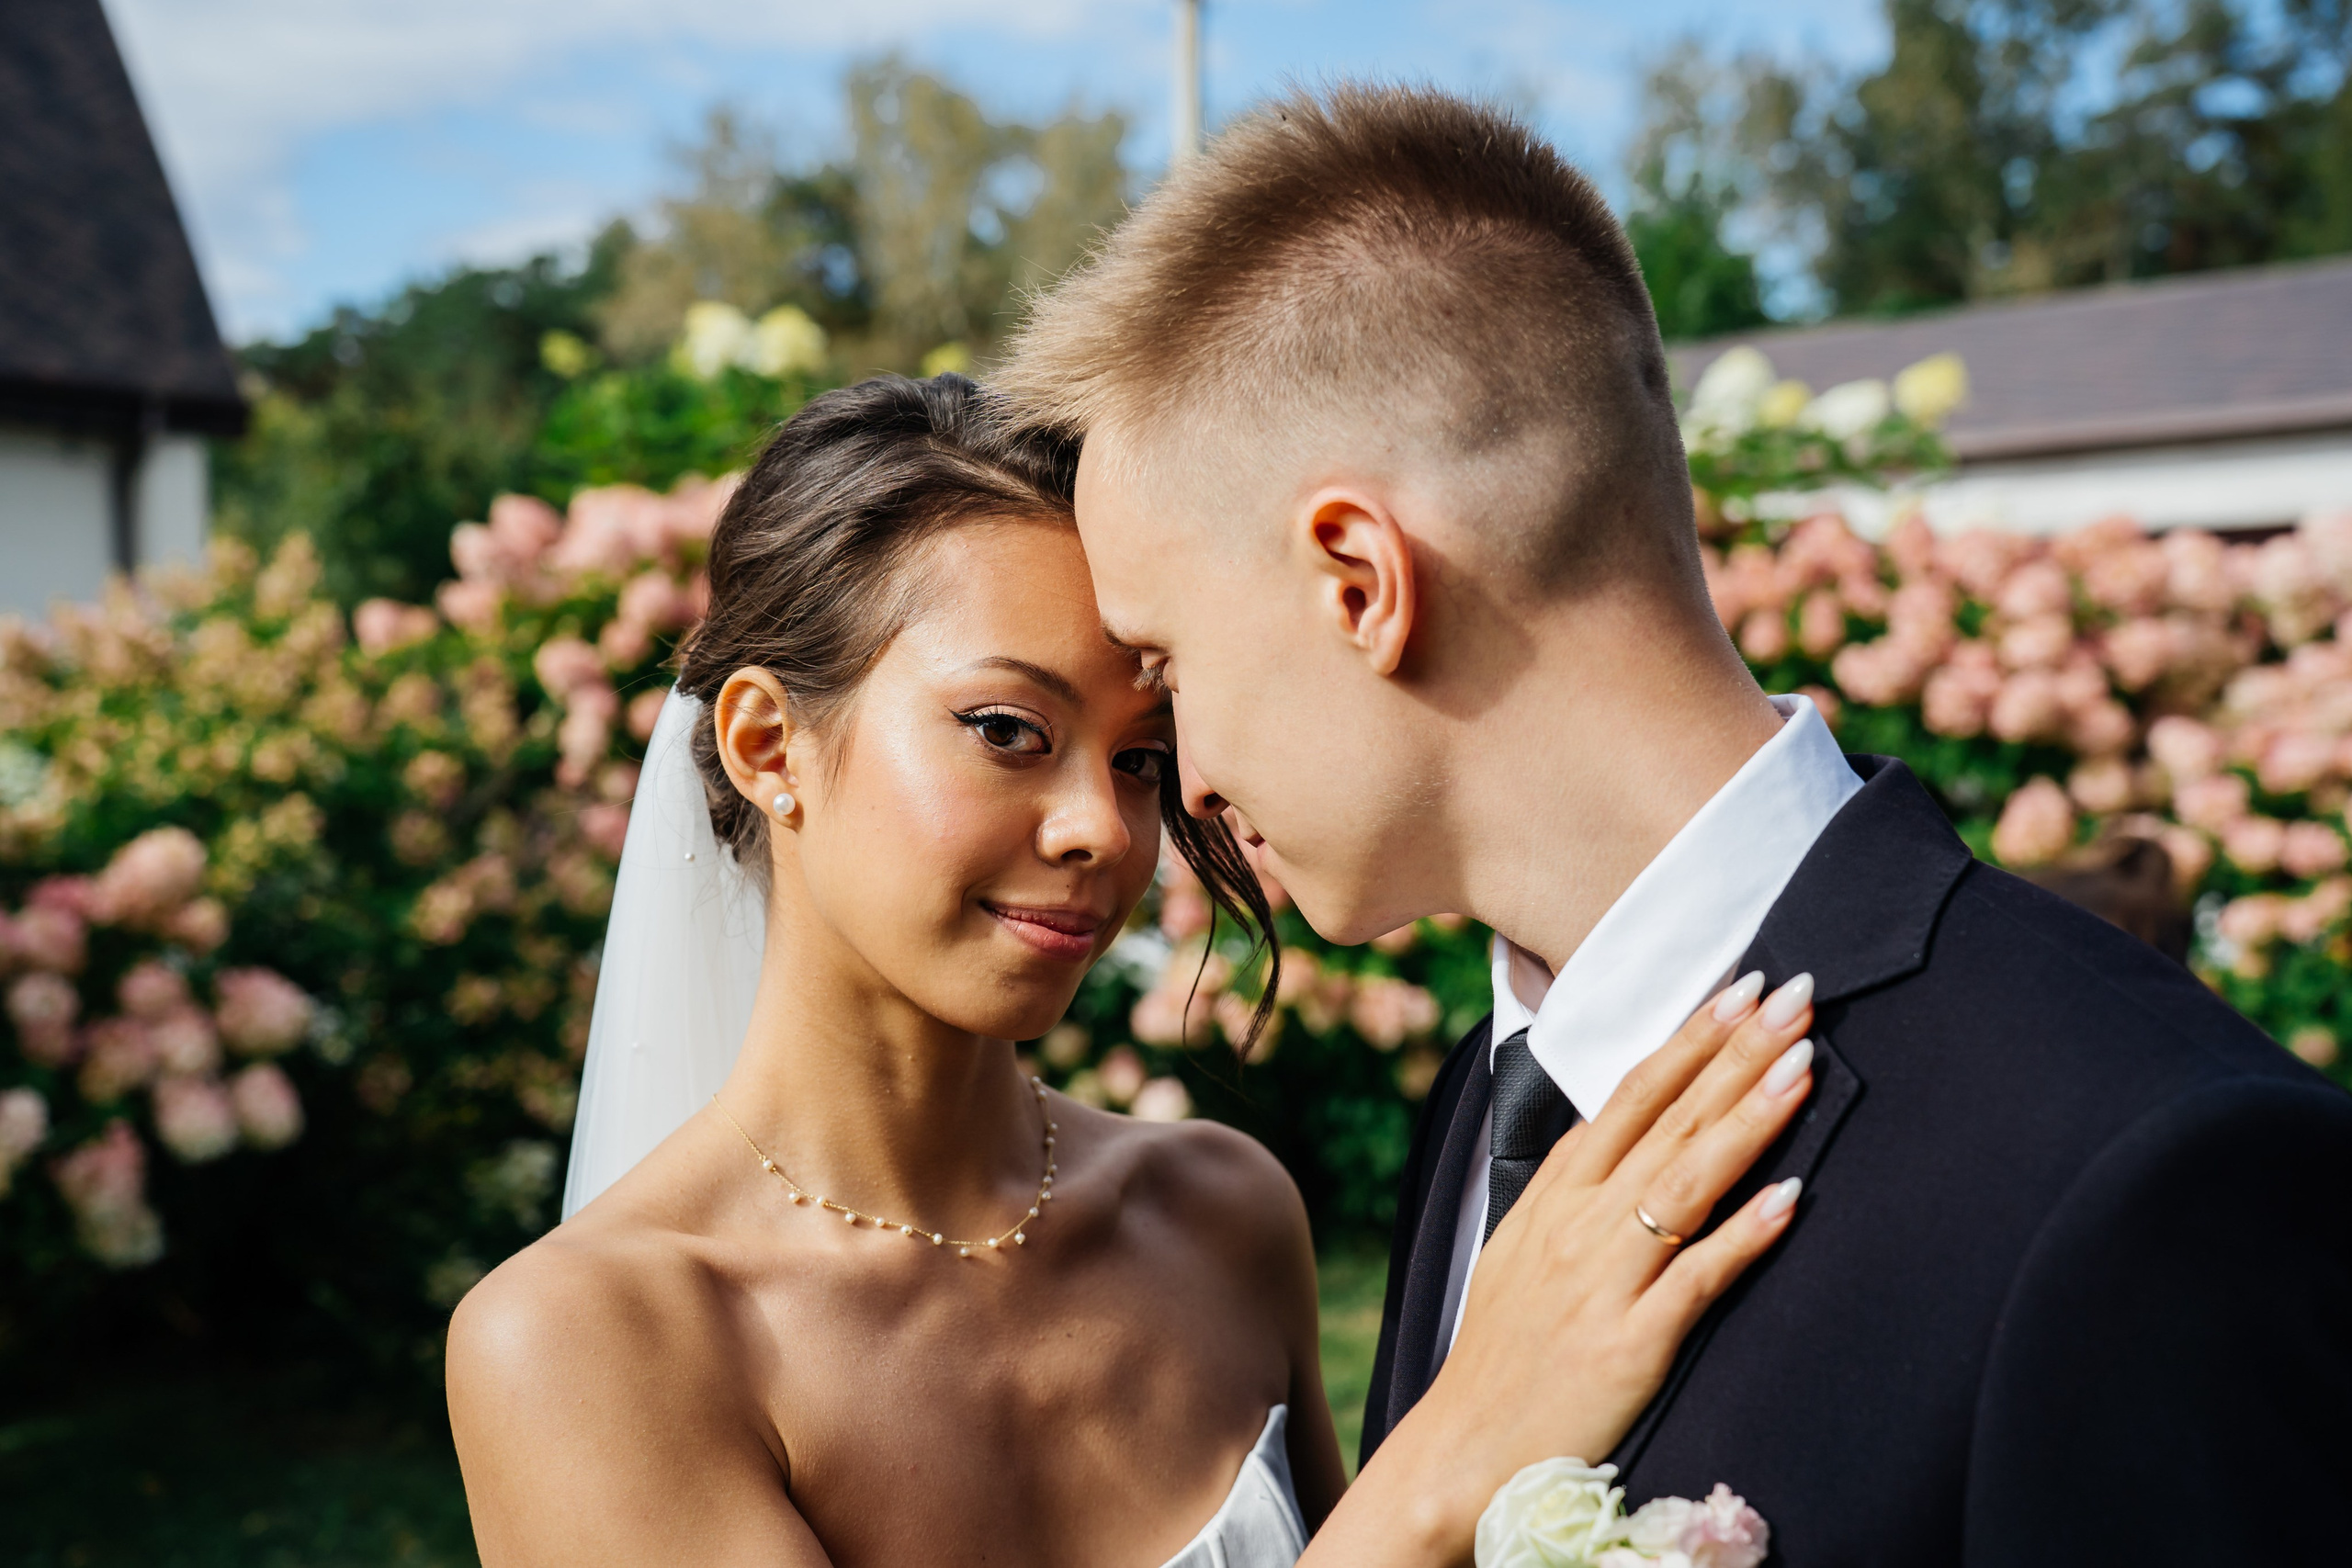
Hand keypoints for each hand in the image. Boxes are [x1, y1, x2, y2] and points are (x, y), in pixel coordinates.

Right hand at [1367, 972, 1816, 1556]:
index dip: (1690, 1039)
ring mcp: (1604, 1280)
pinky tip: (1791, 1198)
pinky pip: (1698, 1278)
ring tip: (1803, 1064)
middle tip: (1793, 996)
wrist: (1462, 1448)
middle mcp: (1579, 1224)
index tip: (1738, 990)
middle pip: (1670, 1120)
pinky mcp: (1631, 1343)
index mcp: (1555, 1196)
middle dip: (1736, 1051)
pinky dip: (1745, 1235)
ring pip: (1688, 1181)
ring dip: (1749, 1117)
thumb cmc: (1501, 1354)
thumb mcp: (1521, 1248)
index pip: (1631, 1096)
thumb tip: (1621, 1137)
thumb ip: (1573, 1191)